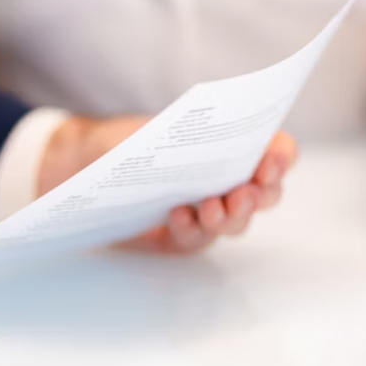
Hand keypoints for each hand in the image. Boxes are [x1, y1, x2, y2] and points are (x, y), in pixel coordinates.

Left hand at [39, 116, 298, 254]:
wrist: (84, 165)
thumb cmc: (128, 140)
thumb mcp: (154, 126)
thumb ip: (184, 130)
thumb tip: (207, 136)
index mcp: (234, 148)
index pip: (275, 154)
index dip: (280, 157)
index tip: (271, 161)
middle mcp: (229, 183)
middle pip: (264, 195)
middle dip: (258, 195)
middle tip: (243, 193)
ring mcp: (207, 213)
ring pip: (234, 223)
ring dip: (228, 217)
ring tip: (210, 207)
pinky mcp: (181, 237)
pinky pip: (195, 239)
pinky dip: (190, 229)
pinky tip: (177, 216)